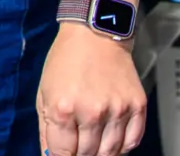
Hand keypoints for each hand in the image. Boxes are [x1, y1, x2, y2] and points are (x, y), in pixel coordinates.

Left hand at [37, 23, 145, 155]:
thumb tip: (49, 154)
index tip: (60, 155)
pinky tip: (111, 141)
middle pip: (87, 154)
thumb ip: (46, 127)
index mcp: (63, 108)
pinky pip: (132, 140)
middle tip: (76, 148)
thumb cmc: (65, 61)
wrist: (94, 35)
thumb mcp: (43, 92)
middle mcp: (92, 113)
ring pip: (111, 152)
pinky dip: (122, 147)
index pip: (62, 152)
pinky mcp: (136, 107)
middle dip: (79, 155)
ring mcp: (117, 111)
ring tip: (92, 145)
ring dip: (100, 153)